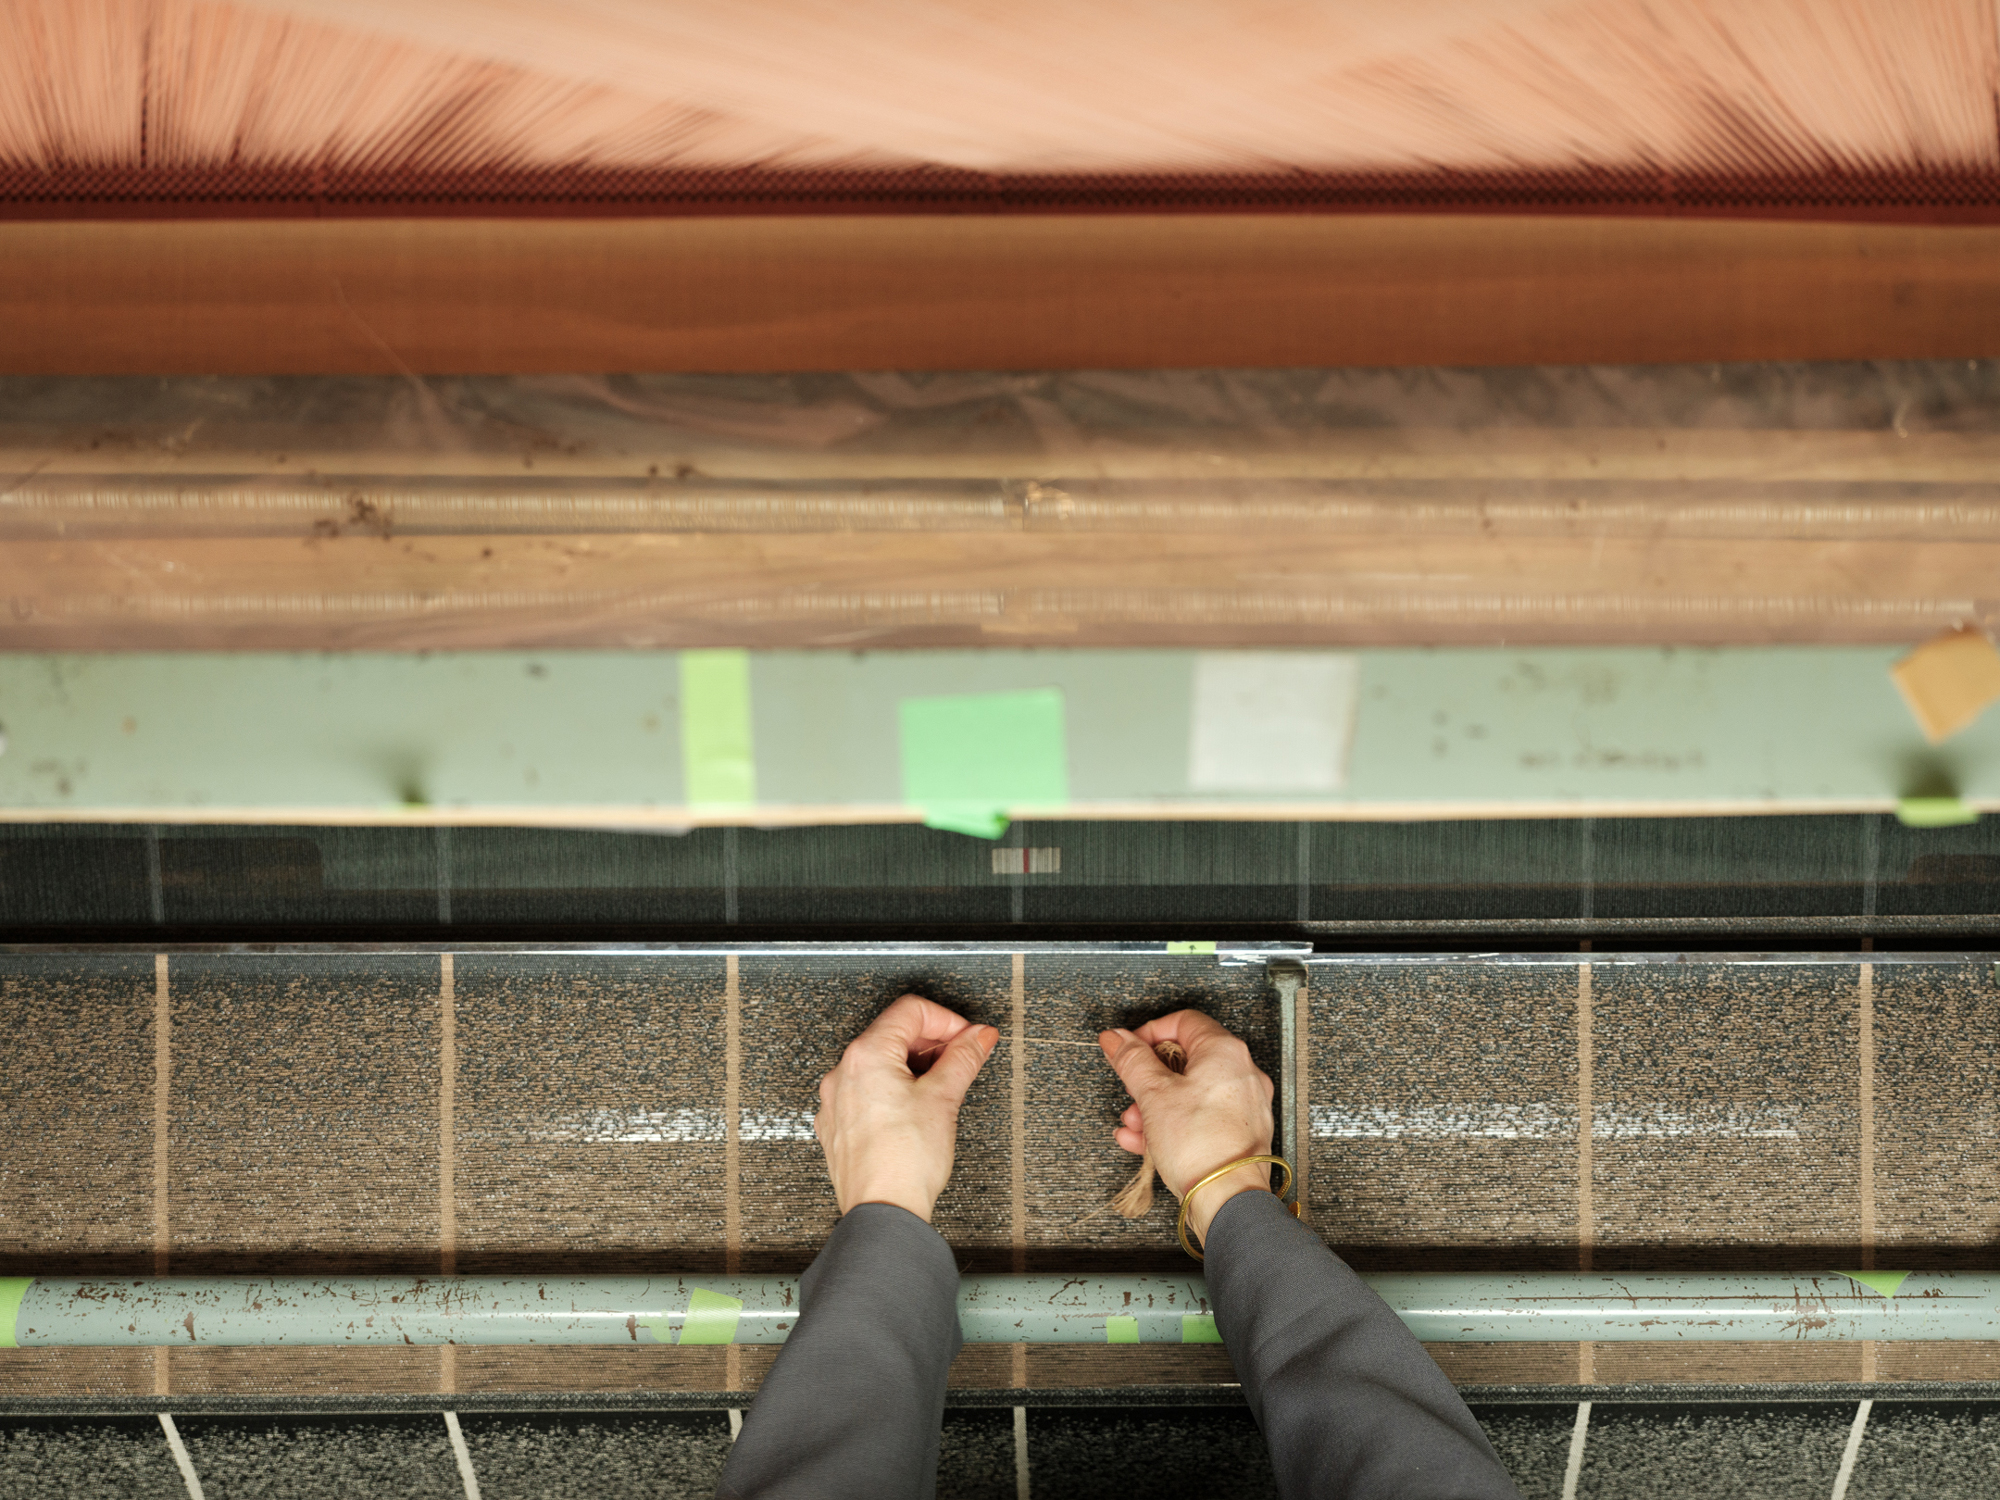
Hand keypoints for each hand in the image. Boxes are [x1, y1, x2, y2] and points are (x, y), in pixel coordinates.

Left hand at [816, 994, 998, 1220]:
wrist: (884, 1212)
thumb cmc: (905, 1161)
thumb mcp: (944, 1098)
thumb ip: (964, 1058)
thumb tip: (979, 1036)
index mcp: (865, 1055)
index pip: (910, 1011)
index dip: (947, 1020)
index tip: (968, 1038)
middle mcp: (842, 1073)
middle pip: (893, 1035)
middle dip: (932, 1044)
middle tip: (961, 1060)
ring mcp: (836, 1101)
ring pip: (880, 1065)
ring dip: (914, 1067)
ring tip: (942, 1088)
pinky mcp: (838, 1127)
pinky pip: (867, 1093)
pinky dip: (893, 1091)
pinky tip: (915, 1111)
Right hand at [1099, 1010, 1274, 1244]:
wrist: (1227, 1200)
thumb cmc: (1199, 1145)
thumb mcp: (1153, 1094)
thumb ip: (1132, 1060)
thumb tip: (1116, 1037)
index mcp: (1225, 1051)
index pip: (1183, 1021)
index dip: (1149, 1032)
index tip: (1127, 1049)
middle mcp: (1241, 1072)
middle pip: (1185, 1059)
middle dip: (1148, 1078)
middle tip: (1130, 1091)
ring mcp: (1244, 1104)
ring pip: (1190, 1092)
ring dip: (1154, 1105)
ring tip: (1133, 1126)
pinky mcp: (1240, 1132)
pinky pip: (1201, 1118)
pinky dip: (1172, 1123)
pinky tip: (1143, 1142)